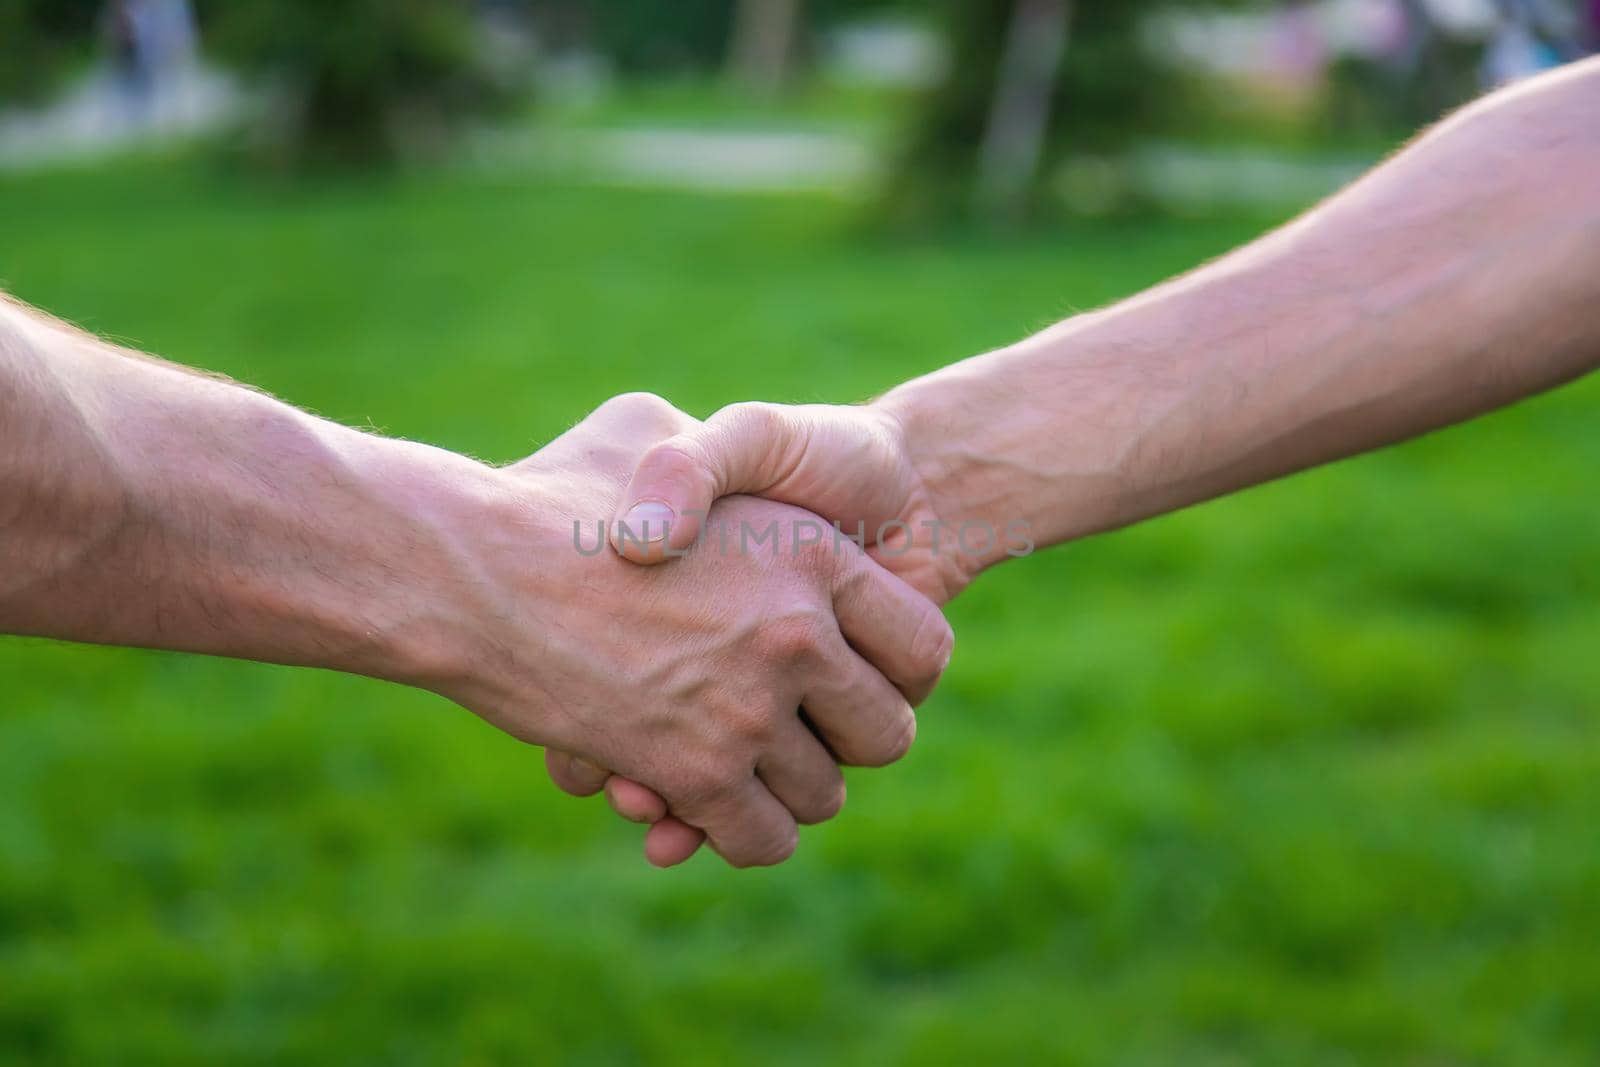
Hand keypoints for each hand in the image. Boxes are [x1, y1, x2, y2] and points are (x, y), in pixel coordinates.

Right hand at [448, 393, 950, 867]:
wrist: (471, 562)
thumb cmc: (561, 487)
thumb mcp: (651, 430)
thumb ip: (713, 461)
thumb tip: (745, 504)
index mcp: (813, 554)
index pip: (922, 647)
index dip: (894, 668)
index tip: (852, 674)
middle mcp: (797, 633)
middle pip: (887, 734)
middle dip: (849, 739)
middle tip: (804, 726)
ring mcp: (748, 709)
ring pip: (824, 794)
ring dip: (787, 788)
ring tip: (745, 757)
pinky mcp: (697, 774)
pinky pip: (762, 838)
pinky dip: (739, 834)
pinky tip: (706, 805)